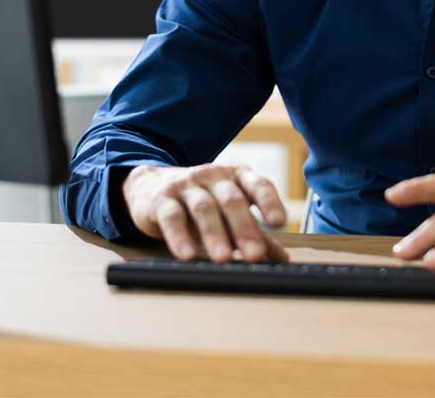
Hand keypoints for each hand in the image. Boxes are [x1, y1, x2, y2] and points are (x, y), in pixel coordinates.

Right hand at [122, 163, 289, 263]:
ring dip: (214, 234)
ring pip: (203, 207)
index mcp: (236, 176)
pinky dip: (179, 237)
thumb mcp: (228, 213)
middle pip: (232, 199)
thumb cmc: (201, 201)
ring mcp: (187, 185)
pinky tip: (187, 255)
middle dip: (244, 228)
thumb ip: (255, 232)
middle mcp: (213, 176)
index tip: (279, 222)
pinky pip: (172, 217)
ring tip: (223, 258)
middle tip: (254, 255)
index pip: (258, 185)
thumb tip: (282, 259)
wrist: (152, 186)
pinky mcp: (162, 199)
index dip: (270, 202)